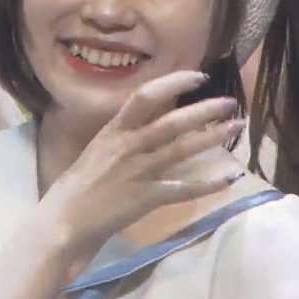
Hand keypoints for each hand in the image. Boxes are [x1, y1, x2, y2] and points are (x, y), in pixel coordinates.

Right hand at [42, 71, 246, 246]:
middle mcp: (128, 146)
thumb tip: (147, 122)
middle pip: (173, 122)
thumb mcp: (97, 150)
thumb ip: (122, 136)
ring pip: (183, 149)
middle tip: (229, 103)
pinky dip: (209, 183)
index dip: (174, 83)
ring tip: (236, 127)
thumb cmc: (76, 187)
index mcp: (114, 131)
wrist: (63, 221)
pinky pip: (185, 189)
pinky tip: (230, 178)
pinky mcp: (146, 198)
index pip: (146, 96)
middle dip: (204, 110)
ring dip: (213, 137)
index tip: (198, 76)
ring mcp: (138, 172)